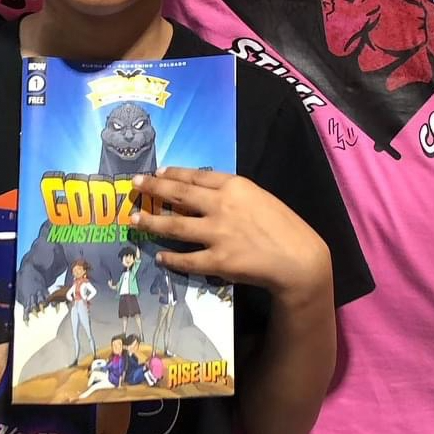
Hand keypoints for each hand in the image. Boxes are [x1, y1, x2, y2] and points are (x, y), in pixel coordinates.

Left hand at [131, 168, 329, 300]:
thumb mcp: (260, 197)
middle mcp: (221, 206)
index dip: (173, 174)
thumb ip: (233, 193)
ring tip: (134, 221)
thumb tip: (204, 194)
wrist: (299, 259)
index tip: (156, 172)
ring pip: (174, 226)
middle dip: (153, 189)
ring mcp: (217, 234)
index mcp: (235, 186)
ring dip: (152, 222)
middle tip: (134, 186)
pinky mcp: (217, 260)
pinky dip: (171, 258)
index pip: (196, 175)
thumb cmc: (284, 226)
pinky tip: (160, 256)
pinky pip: (186, 259)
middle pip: (178, 195)